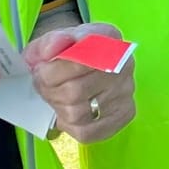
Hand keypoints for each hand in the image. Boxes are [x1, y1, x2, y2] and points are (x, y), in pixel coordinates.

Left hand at [26, 22, 135, 142]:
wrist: (74, 64)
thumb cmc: (62, 53)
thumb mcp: (49, 42)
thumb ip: (50, 42)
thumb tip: (53, 49)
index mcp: (107, 37)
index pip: (78, 62)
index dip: (52, 72)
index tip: (41, 70)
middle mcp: (124, 62)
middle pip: (75, 91)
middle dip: (50, 92)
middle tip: (43, 86)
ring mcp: (127, 90)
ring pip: (79, 113)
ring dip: (58, 108)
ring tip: (55, 98)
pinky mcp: (125, 114)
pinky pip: (89, 131)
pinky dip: (69, 126)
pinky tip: (67, 113)